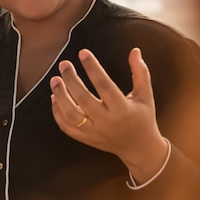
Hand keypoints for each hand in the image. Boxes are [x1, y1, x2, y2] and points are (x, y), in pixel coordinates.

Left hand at [50, 48, 168, 182]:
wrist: (139, 148)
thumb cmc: (143, 118)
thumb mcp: (145, 95)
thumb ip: (140, 72)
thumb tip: (134, 51)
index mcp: (123, 109)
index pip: (104, 85)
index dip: (93, 68)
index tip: (83, 53)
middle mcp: (107, 122)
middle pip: (84, 99)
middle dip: (72, 80)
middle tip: (64, 64)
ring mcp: (94, 132)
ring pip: (71, 115)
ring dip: (60, 96)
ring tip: (55, 79)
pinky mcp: (86, 139)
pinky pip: (66, 127)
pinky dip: (57, 113)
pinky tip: (54, 97)